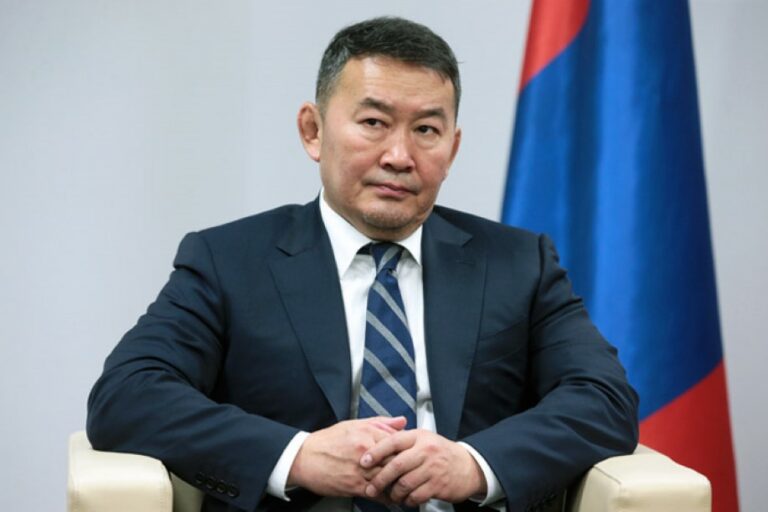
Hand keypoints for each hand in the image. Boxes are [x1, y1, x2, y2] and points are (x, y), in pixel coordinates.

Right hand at [287, 416, 405, 496]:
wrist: (304, 458)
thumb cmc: (327, 441)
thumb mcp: (353, 425)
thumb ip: (380, 423)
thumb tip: (402, 421)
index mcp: (366, 433)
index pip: (398, 441)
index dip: (408, 449)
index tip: (413, 453)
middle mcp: (365, 450)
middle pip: (396, 460)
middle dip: (406, 466)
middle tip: (415, 470)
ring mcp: (360, 469)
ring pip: (388, 477)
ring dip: (399, 482)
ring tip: (407, 484)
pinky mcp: (354, 485)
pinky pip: (377, 493)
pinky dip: (387, 495)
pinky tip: (392, 494)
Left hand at [359, 429, 486, 505]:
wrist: (468, 466)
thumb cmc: (441, 453)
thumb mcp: (424, 439)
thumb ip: (403, 441)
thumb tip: (377, 445)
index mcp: (419, 437)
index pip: (393, 441)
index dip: (376, 451)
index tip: (364, 461)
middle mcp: (425, 451)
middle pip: (396, 465)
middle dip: (380, 479)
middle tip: (371, 488)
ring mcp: (432, 468)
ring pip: (404, 483)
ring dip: (394, 493)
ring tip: (391, 495)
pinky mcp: (438, 485)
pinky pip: (416, 495)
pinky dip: (407, 500)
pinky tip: (406, 499)